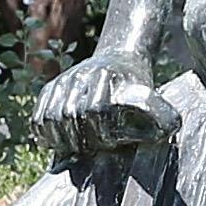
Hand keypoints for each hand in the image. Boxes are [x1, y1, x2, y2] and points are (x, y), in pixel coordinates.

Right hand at [34, 48, 173, 160]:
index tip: (109, 143)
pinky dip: (44, 133)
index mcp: (105, 76)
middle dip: (81, 139)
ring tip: (75, 149)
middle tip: (91, 148)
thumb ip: (157, 115)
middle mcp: (80, 75)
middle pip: (70, 116)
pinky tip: (54, 143)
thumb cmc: (137, 84)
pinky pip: (38, 115)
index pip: (96, 111)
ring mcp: (63, 81)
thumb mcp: (150, 94)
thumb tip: (167, 131)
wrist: (119, 56)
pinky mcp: (50, 88)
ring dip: (62, 139)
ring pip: (51, 117)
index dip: (102, 133)